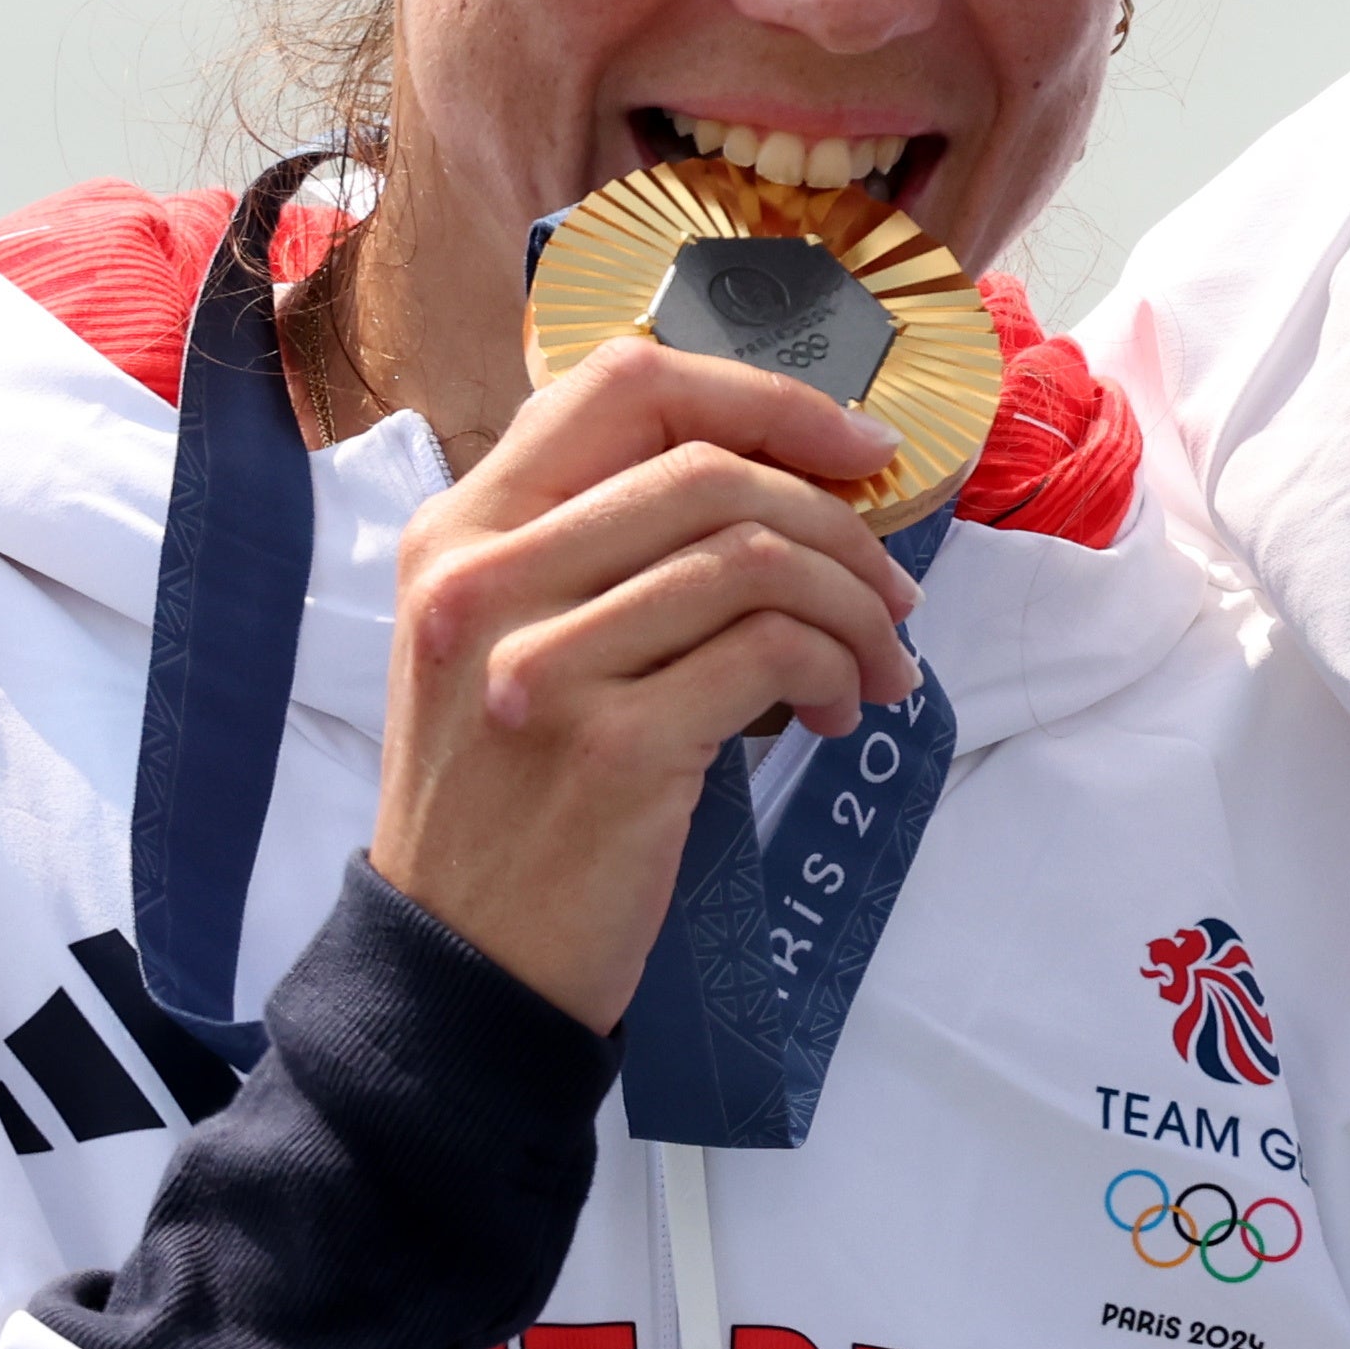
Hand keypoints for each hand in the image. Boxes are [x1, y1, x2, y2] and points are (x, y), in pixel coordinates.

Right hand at [373, 338, 924, 1030]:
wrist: (461, 964)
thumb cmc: (510, 795)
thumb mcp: (509, 641)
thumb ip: (600, 548)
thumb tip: (785, 477)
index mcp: (459, 532)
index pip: (624, 385)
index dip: (764, 396)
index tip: (856, 446)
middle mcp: (483, 580)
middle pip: (709, 467)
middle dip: (837, 519)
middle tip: (890, 589)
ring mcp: (541, 665)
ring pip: (755, 556)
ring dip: (852, 606)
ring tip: (874, 666)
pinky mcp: (611, 747)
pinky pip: (771, 651)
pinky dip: (835, 668)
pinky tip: (836, 711)